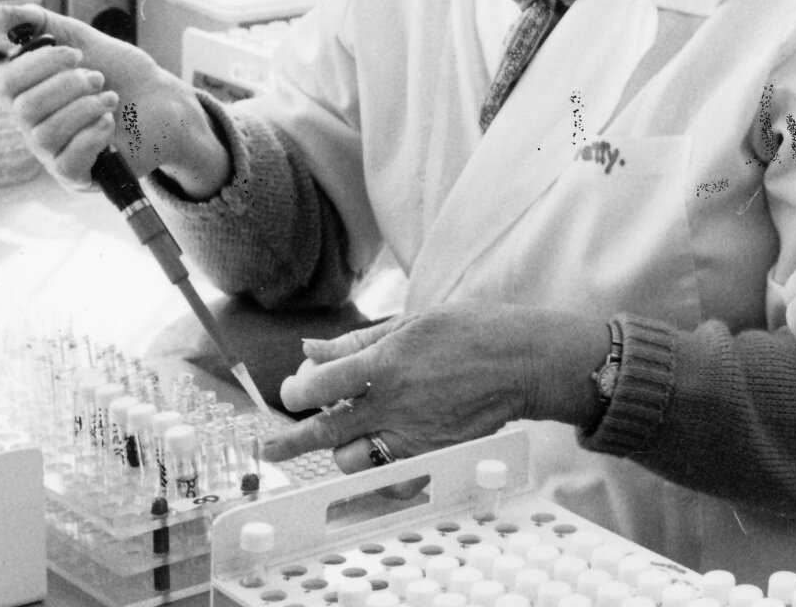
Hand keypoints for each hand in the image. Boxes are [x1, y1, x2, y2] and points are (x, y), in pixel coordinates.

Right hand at [0, 2, 226, 195]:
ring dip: (85, 108)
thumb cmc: (120, 73)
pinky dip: (93, 135)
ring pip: (46, 134)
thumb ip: (39, 24)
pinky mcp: (77, 174)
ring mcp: (52, 153)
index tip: (75, 55)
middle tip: (98, 78)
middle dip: (68, 86)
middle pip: (24, 109)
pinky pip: (67, 161)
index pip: (5, 84)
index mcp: (28, 93)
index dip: (39, 66)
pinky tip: (110, 123)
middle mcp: (32, 126)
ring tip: (110, 99)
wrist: (163, 101)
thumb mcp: (82, 40)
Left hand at [267, 303, 606, 473]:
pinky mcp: (429, 453)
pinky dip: (373, 464)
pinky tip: (374, 450)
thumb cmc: (472, 331)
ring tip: (342, 435)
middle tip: (273, 447)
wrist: (522, 362)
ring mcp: (411, 434)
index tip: (293, 389)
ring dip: (338, 448)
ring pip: (350, 458)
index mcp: (384, 365)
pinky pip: (384, 472)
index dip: (294, 391)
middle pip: (322, 432)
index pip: (316, 388)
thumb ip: (357, 342)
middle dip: (289, 441)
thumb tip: (311, 350)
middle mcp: (392, 405)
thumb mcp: (412, 322)